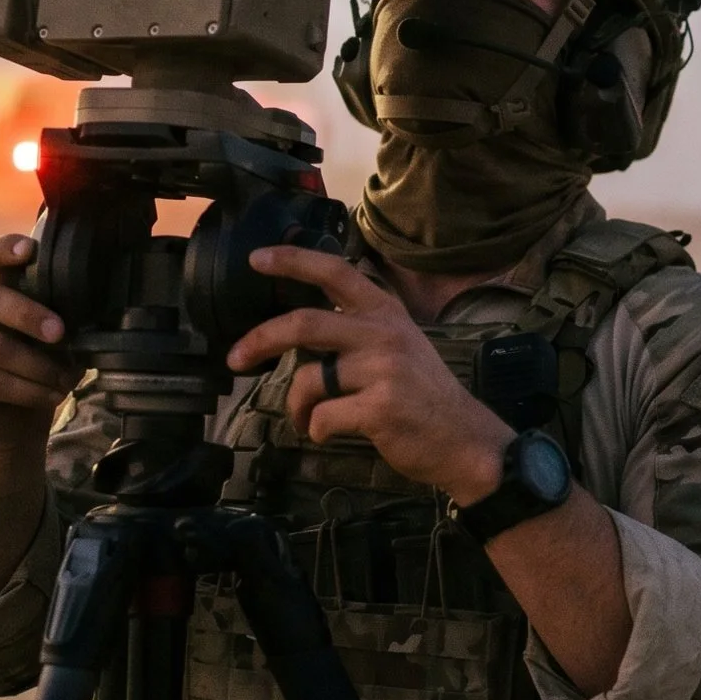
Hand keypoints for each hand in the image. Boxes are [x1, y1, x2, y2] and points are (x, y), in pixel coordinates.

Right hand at [0, 234, 77, 452]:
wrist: (17, 414)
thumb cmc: (43, 362)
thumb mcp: (59, 336)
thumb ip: (68, 318)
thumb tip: (98, 314)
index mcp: (0, 288)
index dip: (6, 248)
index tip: (29, 250)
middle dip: (29, 315)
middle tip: (60, 333)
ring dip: (38, 365)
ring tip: (65, 380)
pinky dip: (29, 391)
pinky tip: (51, 395)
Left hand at [226, 245, 515, 504]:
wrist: (464, 440)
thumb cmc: (424, 396)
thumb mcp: (400, 345)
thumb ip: (359, 329)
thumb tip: (299, 330)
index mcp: (386, 312)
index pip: (335, 272)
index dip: (293, 260)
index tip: (257, 259)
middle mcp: (384, 333)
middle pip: (304, 324)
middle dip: (261, 340)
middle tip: (235, 357)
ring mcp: (383, 369)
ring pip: (307, 381)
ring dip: (296, 407)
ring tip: (305, 418)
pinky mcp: (380, 407)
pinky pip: (322, 418)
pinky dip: (316, 430)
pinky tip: (332, 433)